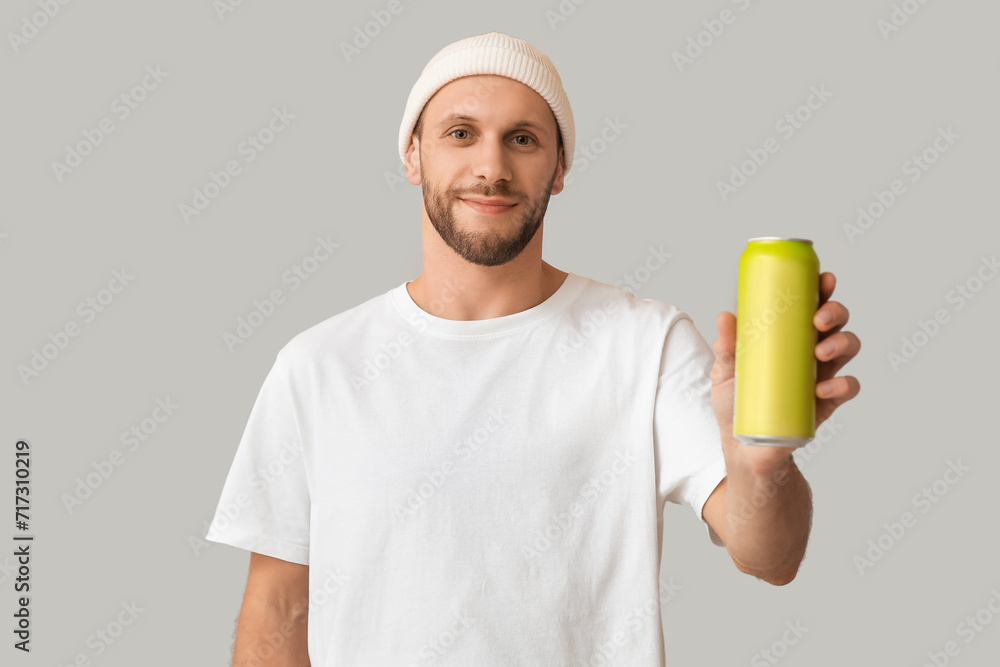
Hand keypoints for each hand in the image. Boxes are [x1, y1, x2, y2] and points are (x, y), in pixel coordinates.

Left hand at [710, 271, 860, 467]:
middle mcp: (810, 350)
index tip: (822, 278)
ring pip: (848, 346)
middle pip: (836, 321)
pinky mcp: (827, 402)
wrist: (746, 448)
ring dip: (841, 343)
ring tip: (819, 353)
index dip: (821, 289)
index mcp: (789, 337)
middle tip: (818, 319)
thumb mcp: (726, 373)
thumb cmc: (737, 405)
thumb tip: (725, 317)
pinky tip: (822, 388)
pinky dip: (842, 384)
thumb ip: (727, 348)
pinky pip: (848, 387)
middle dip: (835, 312)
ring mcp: (822, 374)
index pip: (810, 305)